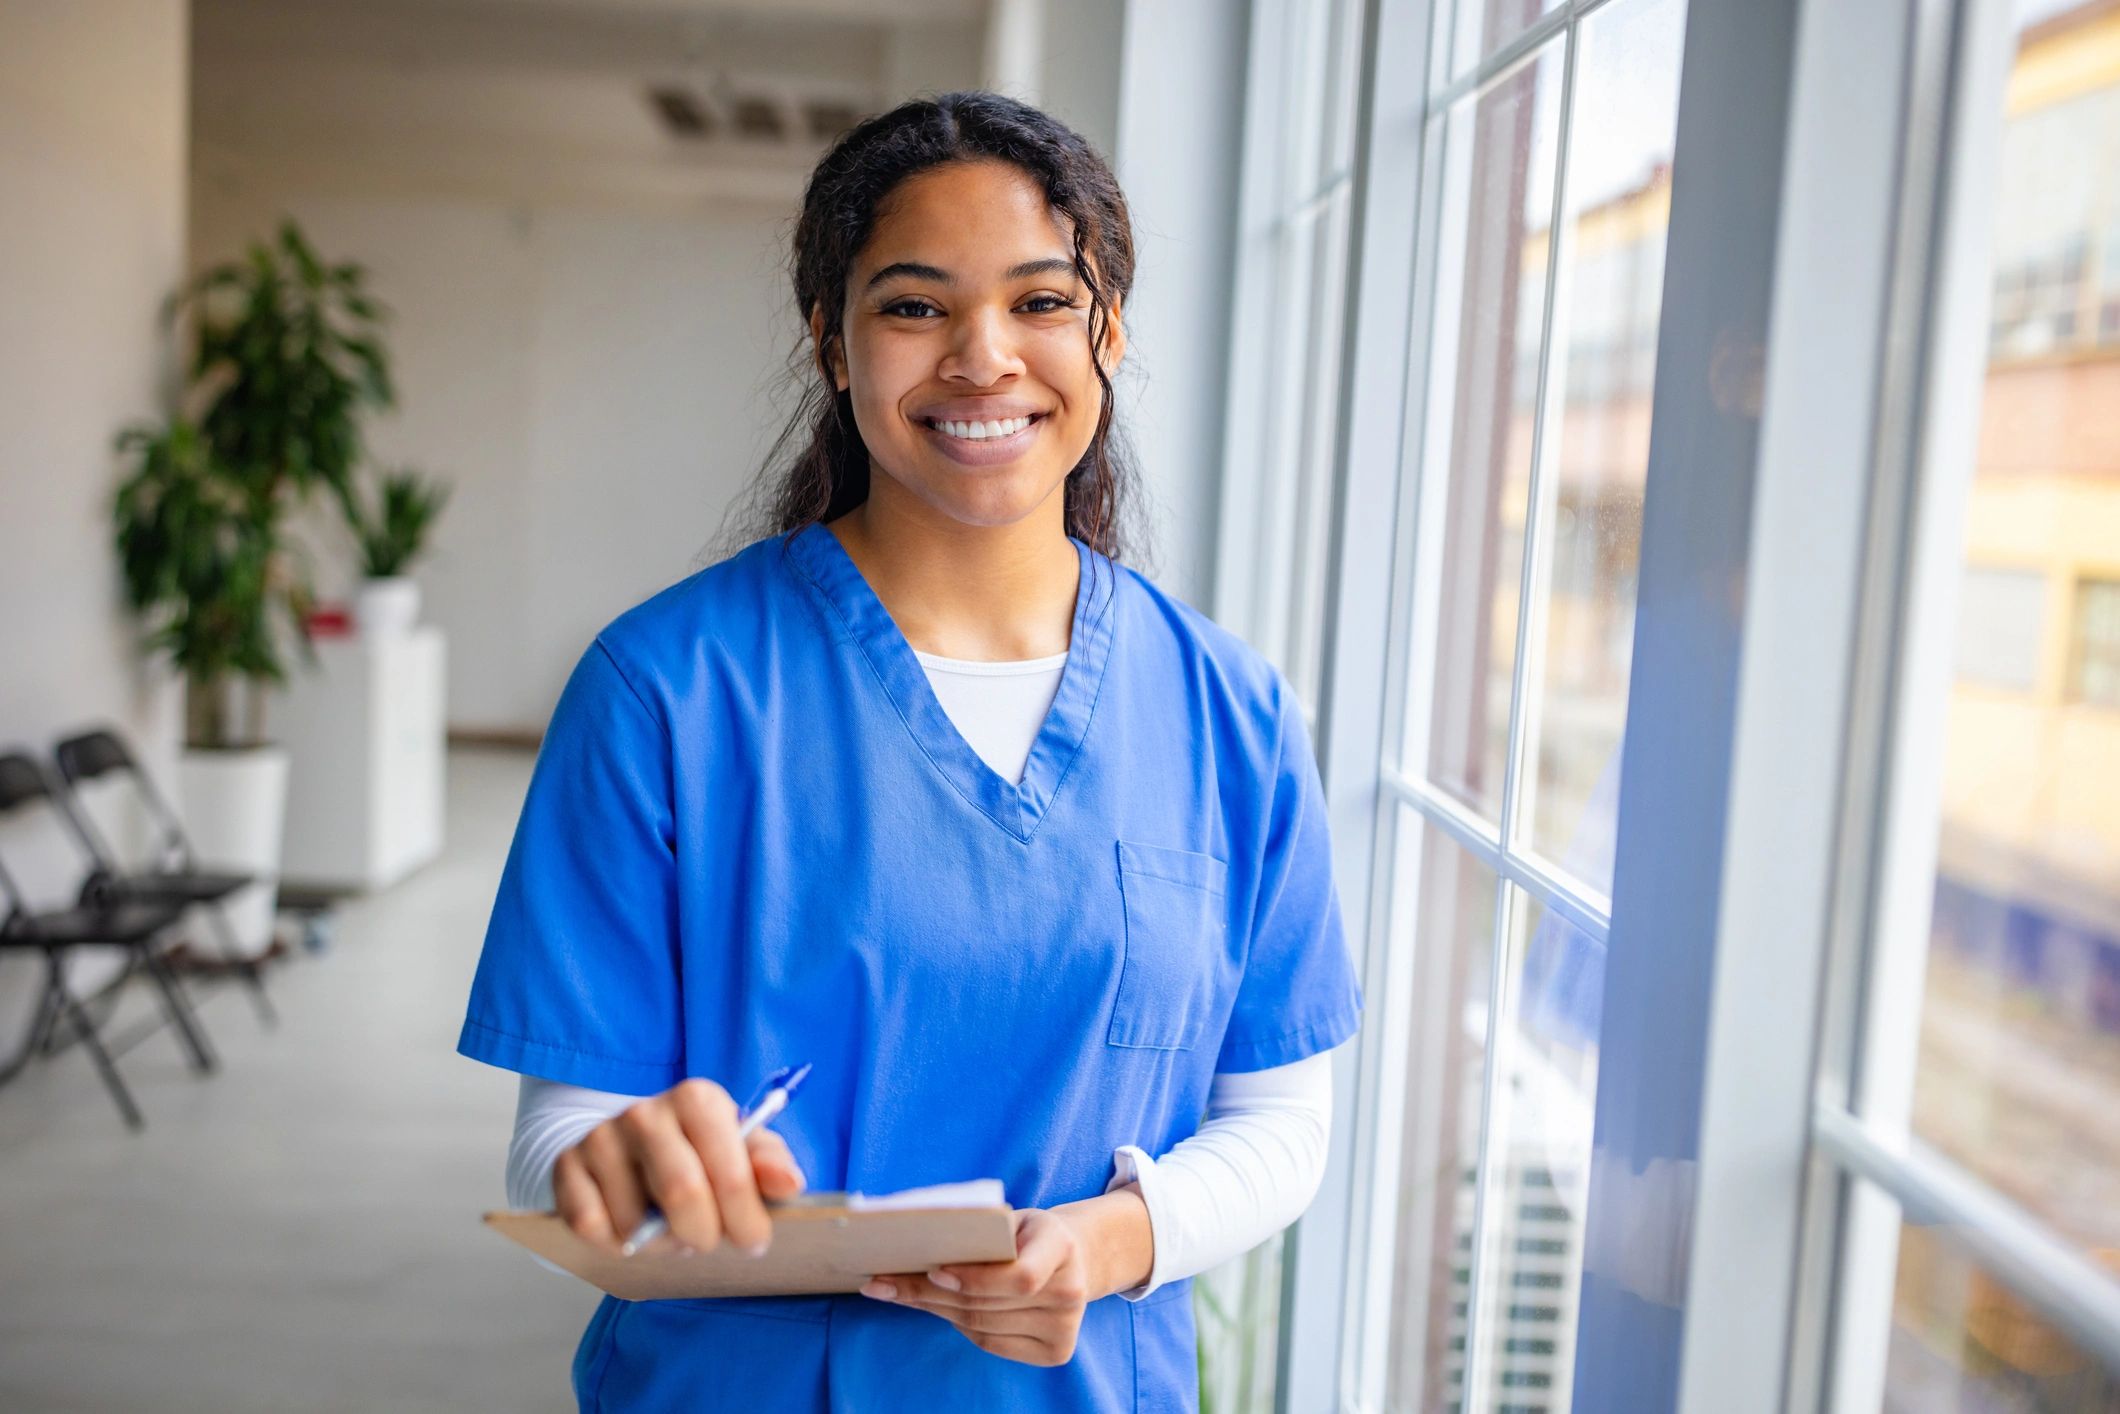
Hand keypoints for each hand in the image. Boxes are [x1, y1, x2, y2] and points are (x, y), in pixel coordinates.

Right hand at [552, 1078, 805, 1254]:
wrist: (632, 1142)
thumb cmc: (701, 1150)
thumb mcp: (742, 1148)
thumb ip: (770, 1165)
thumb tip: (790, 1184)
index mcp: (697, 1100)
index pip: (729, 1174)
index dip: (746, 1220)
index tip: (755, 1242)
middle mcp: (645, 1112)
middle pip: (682, 1196)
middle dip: (704, 1236)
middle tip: (709, 1243)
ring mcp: (601, 1137)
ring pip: (634, 1222)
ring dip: (658, 1245)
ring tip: (670, 1232)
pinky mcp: (567, 1166)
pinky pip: (591, 1227)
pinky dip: (615, 1244)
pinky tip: (631, 1230)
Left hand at [859, 1189, 1151, 1367]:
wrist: (1075, 1258)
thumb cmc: (1029, 1233)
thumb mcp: (1012, 1218)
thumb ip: (979, 1230)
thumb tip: (915, 1240)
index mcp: (1062, 1246)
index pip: (1019, 1277)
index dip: (975, 1279)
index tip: (933, 1270)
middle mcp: (1071, 1292)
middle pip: (987, 1304)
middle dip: (929, 1293)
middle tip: (882, 1283)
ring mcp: (1065, 1328)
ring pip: (981, 1326)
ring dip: (934, 1309)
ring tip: (895, 1292)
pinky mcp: (1056, 1352)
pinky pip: (990, 1342)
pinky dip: (958, 1324)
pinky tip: (935, 1307)